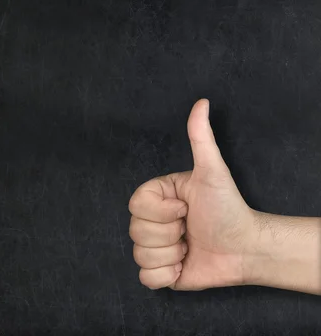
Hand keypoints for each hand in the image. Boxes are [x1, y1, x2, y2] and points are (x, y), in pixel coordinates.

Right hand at [129, 99, 257, 290]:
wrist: (246, 248)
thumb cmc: (229, 209)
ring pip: (140, 255)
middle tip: (190, 228)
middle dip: (170, 233)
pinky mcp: (160, 271)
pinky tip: (184, 264)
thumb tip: (202, 103)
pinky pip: (145, 278)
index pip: (136, 205)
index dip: (162, 211)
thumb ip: (201, 138)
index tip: (186, 208)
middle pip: (135, 231)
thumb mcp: (213, 171)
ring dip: (171, 254)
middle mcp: (151, 221)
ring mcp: (154, 247)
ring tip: (190, 246)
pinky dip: (166, 275)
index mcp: (156, 197)